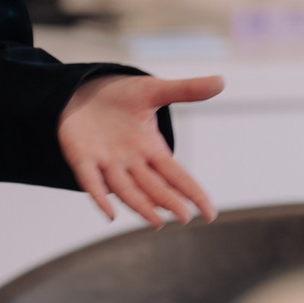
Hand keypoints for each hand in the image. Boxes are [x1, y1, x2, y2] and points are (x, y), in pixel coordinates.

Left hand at [58, 73, 223, 227]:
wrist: (83, 93)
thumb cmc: (121, 97)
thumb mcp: (155, 91)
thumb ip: (186, 90)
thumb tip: (221, 81)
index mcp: (151, 149)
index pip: (177, 174)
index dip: (193, 192)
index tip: (210, 213)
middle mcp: (131, 162)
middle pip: (153, 186)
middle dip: (168, 200)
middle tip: (184, 216)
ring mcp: (107, 163)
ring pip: (126, 189)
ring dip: (140, 205)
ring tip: (156, 221)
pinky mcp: (82, 159)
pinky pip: (91, 181)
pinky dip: (100, 197)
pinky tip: (109, 213)